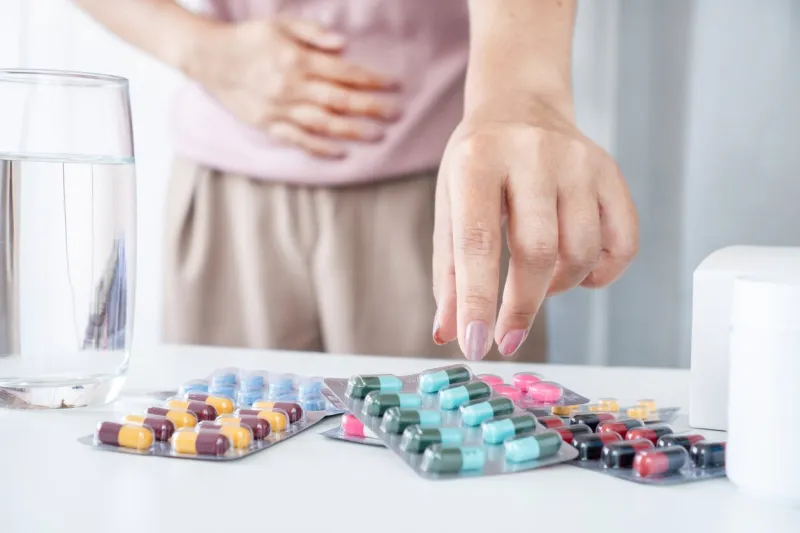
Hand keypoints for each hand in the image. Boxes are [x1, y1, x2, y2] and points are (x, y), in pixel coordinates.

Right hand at [188, 17, 401, 157]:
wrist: (209, 58)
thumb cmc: (249, 38)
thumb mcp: (281, 24)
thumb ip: (312, 33)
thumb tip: (343, 44)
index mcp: (297, 60)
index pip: (344, 72)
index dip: (371, 80)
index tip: (393, 85)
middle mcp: (291, 87)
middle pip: (340, 100)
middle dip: (371, 107)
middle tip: (395, 113)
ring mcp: (280, 109)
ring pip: (323, 123)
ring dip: (352, 130)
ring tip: (377, 135)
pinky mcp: (268, 124)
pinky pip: (298, 139)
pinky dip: (320, 147)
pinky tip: (341, 152)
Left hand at [432, 98, 637, 359]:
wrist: (521, 107)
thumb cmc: (478, 165)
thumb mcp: (449, 207)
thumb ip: (449, 272)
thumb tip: (448, 333)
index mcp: (478, 160)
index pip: (479, 241)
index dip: (478, 300)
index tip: (477, 345)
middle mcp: (532, 154)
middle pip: (538, 251)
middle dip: (523, 306)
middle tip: (508, 336)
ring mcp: (579, 161)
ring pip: (581, 252)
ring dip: (558, 288)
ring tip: (538, 283)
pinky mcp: (611, 172)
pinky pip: (622, 244)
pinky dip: (601, 274)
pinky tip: (576, 271)